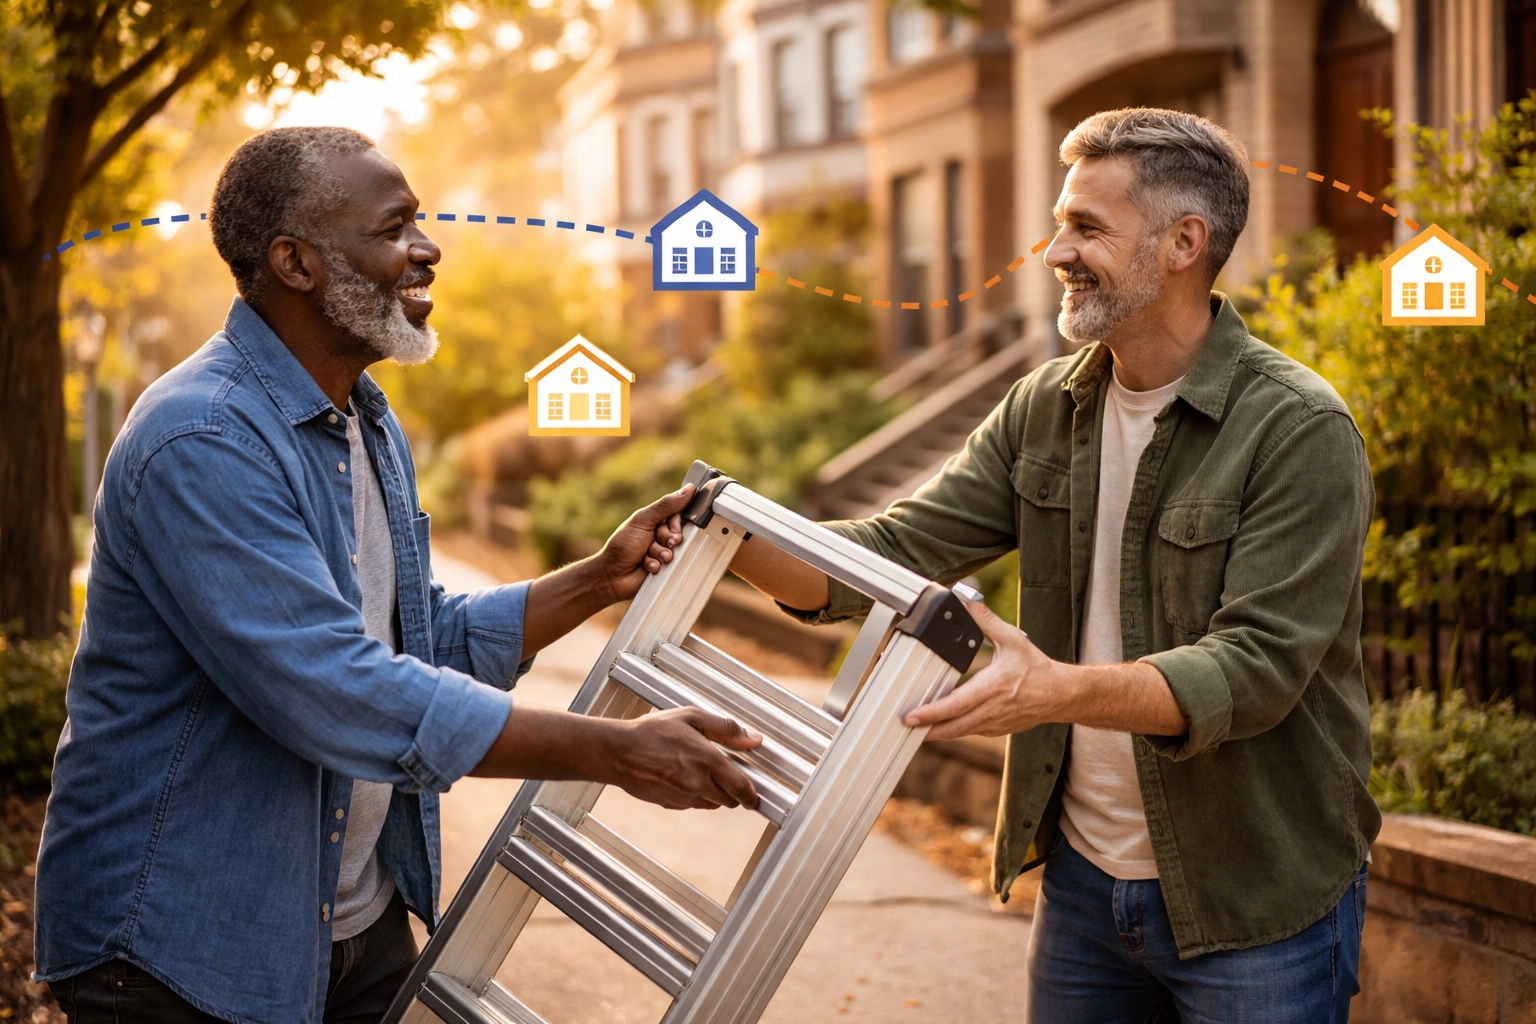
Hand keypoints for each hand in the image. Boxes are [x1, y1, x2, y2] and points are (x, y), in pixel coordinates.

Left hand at [597, 483, 695, 601]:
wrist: (611, 575)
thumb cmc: (622, 545)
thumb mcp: (643, 521)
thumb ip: (665, 506)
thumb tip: (688, 489)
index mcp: (655, 520)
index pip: (678, 515)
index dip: (677, 524)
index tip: (673, 530)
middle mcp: (659, 534)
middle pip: (678, 534)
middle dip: (669, 540)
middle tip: (662, 543)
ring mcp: (661, 551)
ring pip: (675, 551)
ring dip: (661, 554)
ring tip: (647, 556)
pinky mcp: (662, 568)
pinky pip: (670, 565)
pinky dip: (657, 565)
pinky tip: (646, 566)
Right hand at [605, 707, 762, 810]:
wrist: (619, 752)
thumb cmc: (652, 731)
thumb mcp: (691, 717)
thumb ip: (725, 729)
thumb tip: (753, 739)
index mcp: (708, 761)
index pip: (741, 788)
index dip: (752, 795)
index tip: (756, 796)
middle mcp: (698, 784)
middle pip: (729, 800)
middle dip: (732, 790)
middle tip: (726, 773)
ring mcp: (684, 798)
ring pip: (711, 804)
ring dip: (714, 793)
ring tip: (700, 770)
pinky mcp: (671, 805)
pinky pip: (692, 805)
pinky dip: (695, 795)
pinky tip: (682, 777)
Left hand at [903, 599, 1068, 739]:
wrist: (1061, 693)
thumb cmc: (1037, 668)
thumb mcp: (1013, 639)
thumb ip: (986, 621)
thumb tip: (967, 602)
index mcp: (993, 688)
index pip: (955, 705)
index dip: (931, 713)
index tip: (911, 716)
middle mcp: (992, 710)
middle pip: (952, 727)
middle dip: (926, 729)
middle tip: (904, 726)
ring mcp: (995, 723)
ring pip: (960, 733)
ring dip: (937, 732)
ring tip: (916, 728)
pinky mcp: (997, 729)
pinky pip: (970, 732)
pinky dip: (953, 730)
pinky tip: (940, 725)